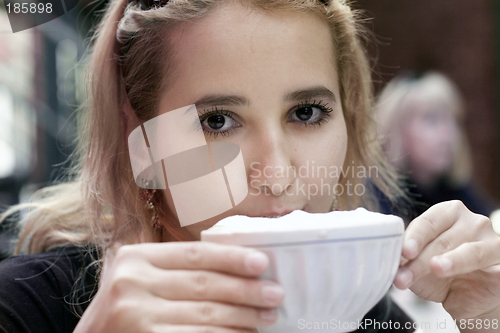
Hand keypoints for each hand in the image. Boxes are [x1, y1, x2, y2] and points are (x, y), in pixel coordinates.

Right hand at [74, 241, 283, 332]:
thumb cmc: (125, 307)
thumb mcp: (140, 277)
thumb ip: (174, 267)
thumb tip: (237, 264)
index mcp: (136, 257)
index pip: (195, 254)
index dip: (233, 258)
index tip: (263, 263)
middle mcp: (132, 283)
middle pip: (204, 285)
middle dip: (245, 290)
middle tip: (275, 294)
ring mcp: (135, 317)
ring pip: (205, 316)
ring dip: (242, 318)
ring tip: (266, 317)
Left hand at [393, 200, 499, 322]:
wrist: (467, 302)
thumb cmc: (440, 276)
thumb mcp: (417, 266)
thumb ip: (406, 258)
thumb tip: (390, 257)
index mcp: (448, 213)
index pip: (427, 222)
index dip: (414, 237)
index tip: (403, 252)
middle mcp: (473, 222)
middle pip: (442, 239)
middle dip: (419, 261)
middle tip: (402, 278)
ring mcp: (492, 241)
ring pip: (468, 251)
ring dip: (447, 262)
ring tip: (435, 268)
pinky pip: (493, 265)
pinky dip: (480, 268)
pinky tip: (469, 275)